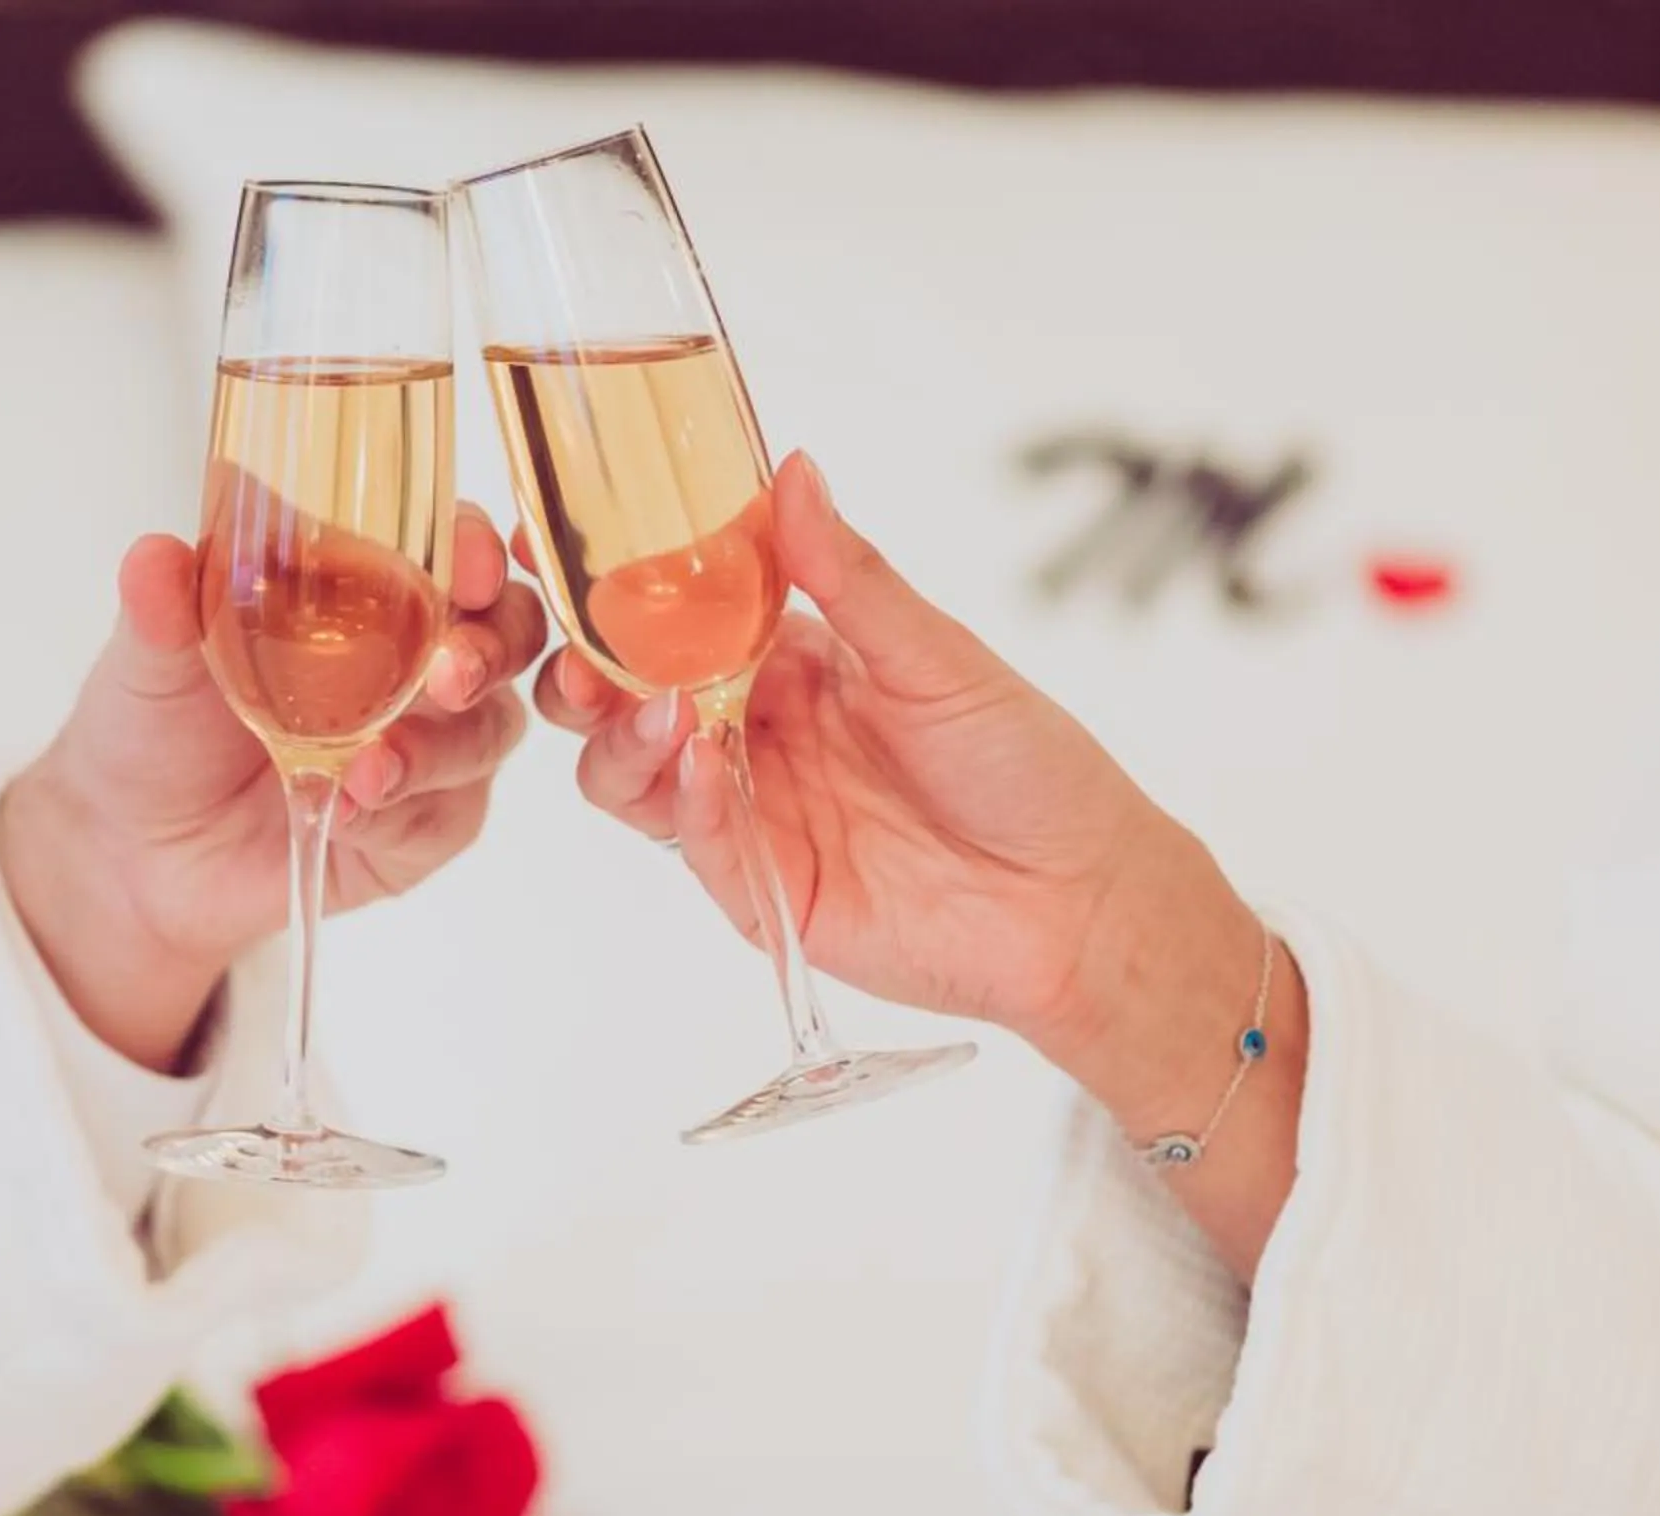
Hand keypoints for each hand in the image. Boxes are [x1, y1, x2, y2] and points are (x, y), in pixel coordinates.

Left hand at [0, 504, 547, 1072]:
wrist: (135, 852)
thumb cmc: (157, 730)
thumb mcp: (149, 660)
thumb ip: (162, 608)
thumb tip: (153, 557)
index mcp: (369, 591)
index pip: (454, 550)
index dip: (475, 548)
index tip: (466, 562)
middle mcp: (417, 662)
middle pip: (508, 634)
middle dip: (490, 648)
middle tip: (449, 674)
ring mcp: (429, 747)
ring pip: (487, 732)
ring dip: (438, 747)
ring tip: (368, 768)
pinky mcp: (420, 830)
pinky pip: (445, 818)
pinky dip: (400, 814)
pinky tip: (346, 812)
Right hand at [542, 451, 1301, 1272]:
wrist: (1080, 899)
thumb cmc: (1029, 768)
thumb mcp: (935, 653)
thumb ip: (848, 574)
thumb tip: (792, 472)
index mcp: (792, 662)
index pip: (679, 616)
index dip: (623, 592)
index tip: (581, 560)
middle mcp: (758, 734)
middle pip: (631, 700)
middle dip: (590, 675)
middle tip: (579, 657)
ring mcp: (753, 814)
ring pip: (636, 776)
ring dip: (625, 739)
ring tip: (654, 713)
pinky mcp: (762, 890)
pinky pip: (694, 844)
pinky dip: (684, 802)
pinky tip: (700, 767)